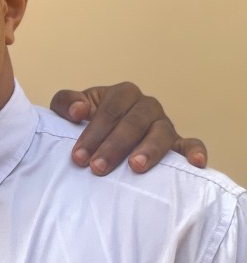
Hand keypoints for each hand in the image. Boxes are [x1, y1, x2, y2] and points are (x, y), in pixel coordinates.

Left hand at [51, 82, 207, 174]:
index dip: (93, 134)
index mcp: (122, 94)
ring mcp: (163, 124)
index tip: (79, 156)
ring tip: (135, 167)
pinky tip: (195, 164)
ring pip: (161, 133)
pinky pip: (191, 144)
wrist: (101, 134)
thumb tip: (78, 110)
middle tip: (98, 168)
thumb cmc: (87, 121)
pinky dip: (195, 152)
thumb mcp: (71, 108)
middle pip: (134, 123)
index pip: (109, 111)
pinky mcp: (177, 143)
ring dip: (149, 150)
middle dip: (114, 146)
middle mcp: (146, 106)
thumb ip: (66, 102)